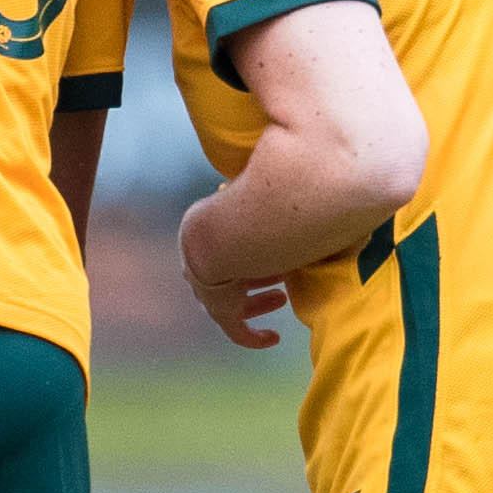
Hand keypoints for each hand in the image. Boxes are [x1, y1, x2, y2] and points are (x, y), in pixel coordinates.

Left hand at [177, 198, 290, 347]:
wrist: (216, 237)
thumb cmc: (239, 208)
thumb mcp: (253, 193)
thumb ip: (266, 184)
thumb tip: (285, 154)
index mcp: (210, 238)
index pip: (229, 247)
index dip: (253, 247)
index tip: (274, 250)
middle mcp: (206, 268)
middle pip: (230, 276)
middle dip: (257, 275)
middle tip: (280, 277)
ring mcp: (211, 292)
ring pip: (236, 303)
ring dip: (259, 301)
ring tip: (282, 296)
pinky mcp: (222, 313)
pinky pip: (238, 333)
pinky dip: (255, 337)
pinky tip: (274, 338)